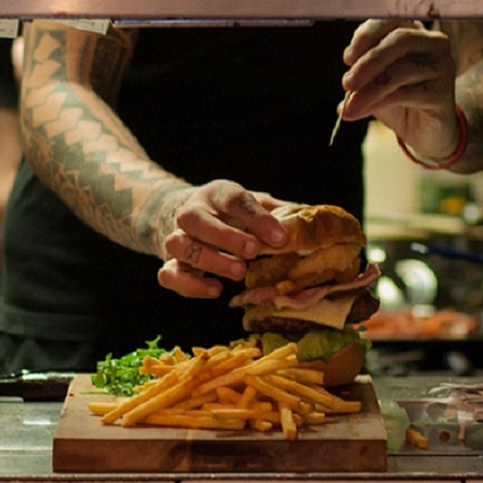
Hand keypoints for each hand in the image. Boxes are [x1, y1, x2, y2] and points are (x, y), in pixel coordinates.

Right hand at [156, 180, 289, 297]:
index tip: (280, 238)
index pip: (234, 199)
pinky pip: (168, 274)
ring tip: (238, 271)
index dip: (257, 218)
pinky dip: (190, 286)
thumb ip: (279, 213)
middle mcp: (191, 212)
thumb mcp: (254, 204)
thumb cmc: (231, 214)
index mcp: (217, 194)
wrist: (190, 218)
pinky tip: (216, 289)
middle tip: (253, 252)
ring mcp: (176, 237)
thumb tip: (314, 223)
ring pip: (179, 245)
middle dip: (225, 237)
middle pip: (196, 220)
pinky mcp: (169, 263)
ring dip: (208, 260)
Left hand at [341, 19, 459, 162]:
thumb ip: (363, 76)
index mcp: (414, 32)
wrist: (426, 131)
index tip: (347, 58)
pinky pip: (406, 94)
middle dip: (368, 61)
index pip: (392, 20)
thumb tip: (346, 83)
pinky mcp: (443, 92)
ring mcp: (442, 66)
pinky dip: (377, 103)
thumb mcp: (376, 83)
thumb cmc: (399, 100)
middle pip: (400, 40)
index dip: (368, 35)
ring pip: (402, 70)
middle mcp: (433, 44)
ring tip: (349, 106)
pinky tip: (360, 112)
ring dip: (369, 89)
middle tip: (346, 83)